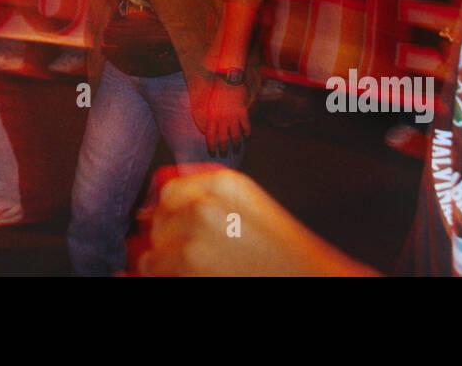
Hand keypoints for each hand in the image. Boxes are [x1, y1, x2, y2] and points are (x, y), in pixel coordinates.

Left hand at [135, 166, 324, 274]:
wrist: (307, 277)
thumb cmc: (283, 250)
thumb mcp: (251, 205)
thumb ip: (209, 194)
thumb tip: (158, 201)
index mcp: (225, 183)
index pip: (170, 189)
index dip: (165, 210)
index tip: (164, 222)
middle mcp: (206, 202)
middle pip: (159, 216)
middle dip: (163, 236)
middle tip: (177, 251)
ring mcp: (196, 234)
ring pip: (153, 244)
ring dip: (160, 259)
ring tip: (179, 269)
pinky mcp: (189, 263)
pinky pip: (154, 267)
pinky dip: (160, 275)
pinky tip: (176, 277)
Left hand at [197, 77, 250, 156]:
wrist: (228, 79)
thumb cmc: (217, 91)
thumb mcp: (208, 104)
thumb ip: (208, 117)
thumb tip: (205, 128)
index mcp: (212, 118)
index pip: (210, 137)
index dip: (211, 146)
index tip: (213, 152)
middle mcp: (222, 120)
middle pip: (223, 139)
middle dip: (223, 149)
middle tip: (224, 154)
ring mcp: (233, 117)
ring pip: (235, 136)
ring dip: (236, 145)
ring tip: (236, 149)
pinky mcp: (243, 113)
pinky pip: (246, 127)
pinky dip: (247, 134)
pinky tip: (247, 137)